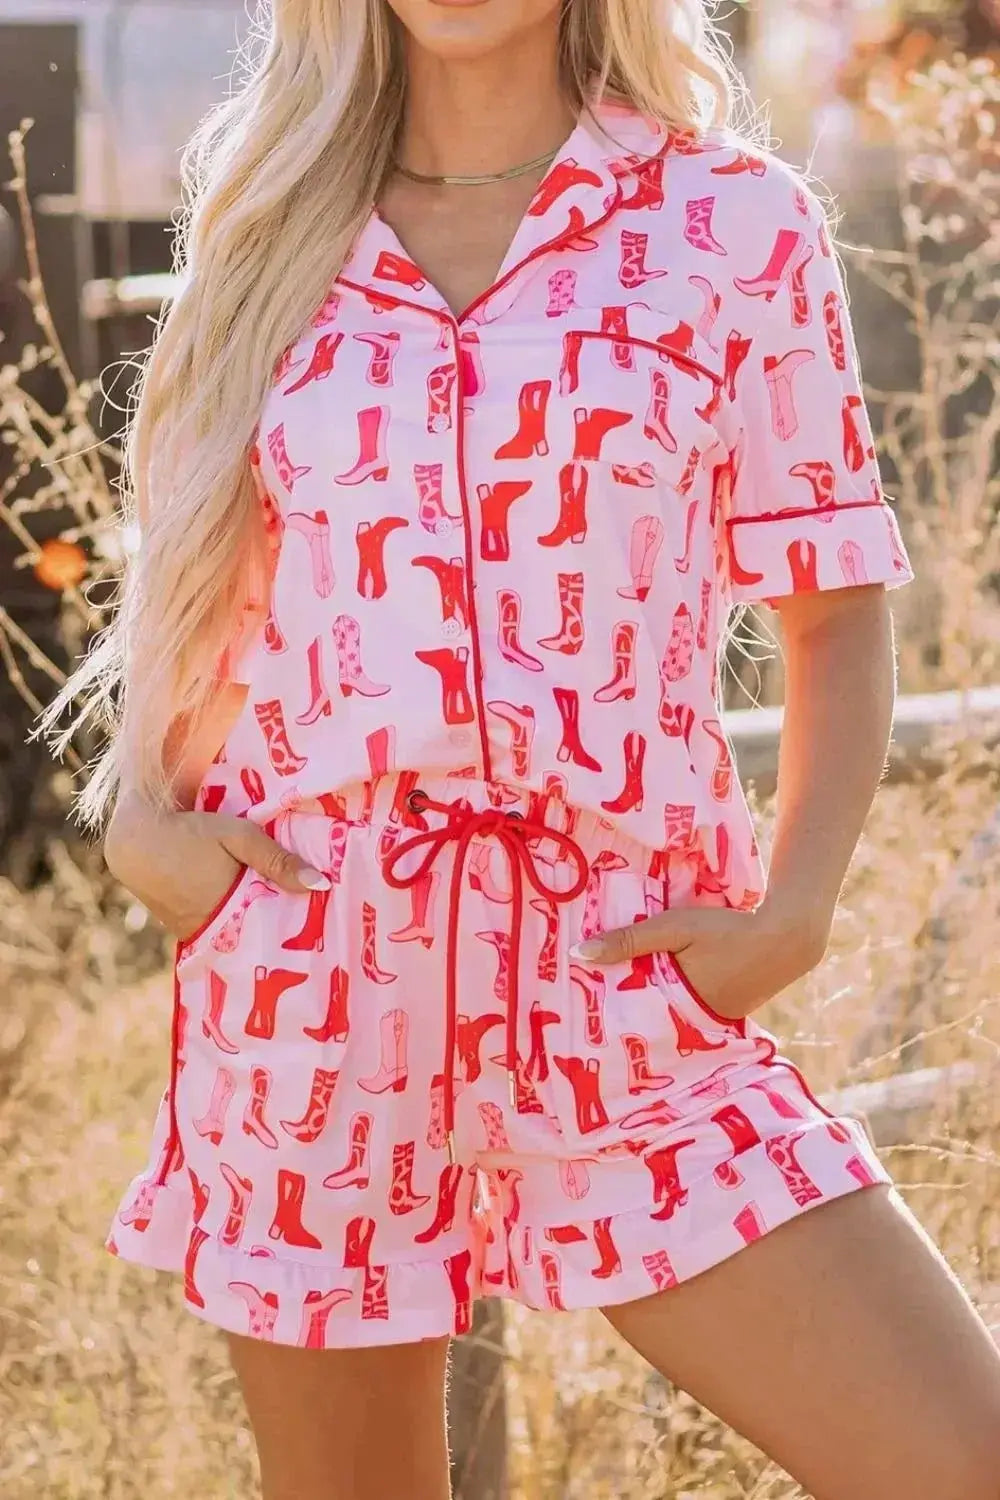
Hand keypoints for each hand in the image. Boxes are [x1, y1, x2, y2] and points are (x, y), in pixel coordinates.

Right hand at [104, 790, 329, 941]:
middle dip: (275, 924)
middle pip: (254, 934)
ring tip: (283, 907)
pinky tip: (245, 904)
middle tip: (306, 913)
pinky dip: (229, 918)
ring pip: (234, 932)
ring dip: (251, 920)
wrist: (129, 840)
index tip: (318, 918)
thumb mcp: (236, 836)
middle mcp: (211, 932)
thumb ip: (277, 859)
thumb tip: (322, 885)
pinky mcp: (180, 928)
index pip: (273, 930)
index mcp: (229, 913)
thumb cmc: (185, 833)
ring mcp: (193, 934)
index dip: (293, 924)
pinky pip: (214, 928)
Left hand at [568, 900, 829, 1020]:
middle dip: (629, 1008)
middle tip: (594, 1000)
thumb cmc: (728, 931)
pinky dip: (679, 996)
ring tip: (621, 989)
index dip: (610, 1010)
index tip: (582, 1006)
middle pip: (653, 1017)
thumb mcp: (674, 929)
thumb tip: (578, 954)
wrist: (788, 937)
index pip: (633, 1016)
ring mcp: (717, 1019)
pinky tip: (665, 982)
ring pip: (673, 1011)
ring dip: (655, 1000)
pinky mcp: (731, 1010)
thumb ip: (629, 940)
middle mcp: (697, 1023)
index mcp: (679, 1009)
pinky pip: (694, 1006)